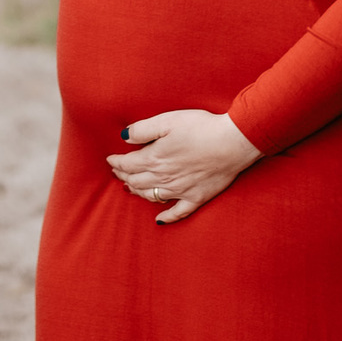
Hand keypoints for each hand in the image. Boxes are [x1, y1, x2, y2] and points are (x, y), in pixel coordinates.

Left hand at [107, 110, 260, 224]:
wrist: (231, 143)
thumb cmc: (200, 127)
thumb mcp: (167, 120)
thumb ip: (143, 130)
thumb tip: (124, 138)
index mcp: (155, 158)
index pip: (128, 164)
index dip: (116, 162)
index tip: (110, 159)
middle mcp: (164, 178)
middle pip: (137, 181)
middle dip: (123, 176)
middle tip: (117, 172)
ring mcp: (180, 190)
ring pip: (152, 196)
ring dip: (138, 192)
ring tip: (130, 188)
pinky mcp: (197, 198)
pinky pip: (178, 213)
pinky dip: (166, 217)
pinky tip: (159, 220)